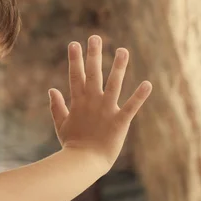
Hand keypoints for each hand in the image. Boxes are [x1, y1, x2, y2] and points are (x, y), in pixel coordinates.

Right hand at [49, 35, 151, 166]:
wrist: (83, 163)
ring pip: (114, 84)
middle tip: (95, 38)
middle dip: (94, 54)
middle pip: (93, 73)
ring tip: (123, 50)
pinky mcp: (119, 121)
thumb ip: (56, 106)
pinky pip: (131, 106)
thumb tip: (52, 89)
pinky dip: (140, 96)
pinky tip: (148, 84)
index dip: (75, 59)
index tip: (74, 44)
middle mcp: (92, 102)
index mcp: (78, 102)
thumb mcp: (61, 124)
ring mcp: (106, 110)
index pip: (76, 76)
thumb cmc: (72, 145)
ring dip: (119, 67)